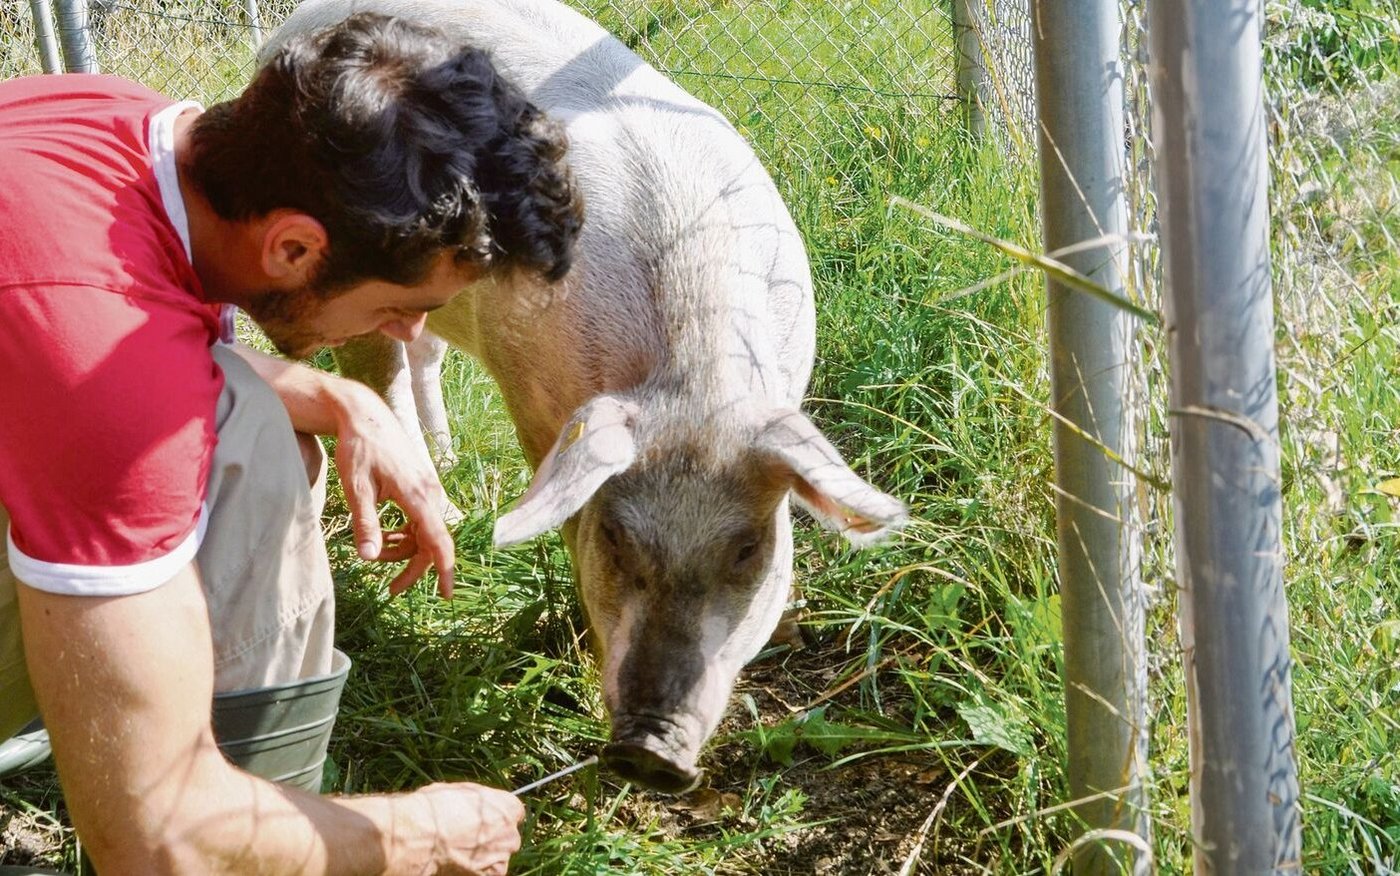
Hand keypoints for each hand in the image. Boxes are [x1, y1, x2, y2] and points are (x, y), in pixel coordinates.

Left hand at [334, 388, 455, 597]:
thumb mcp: (356, 489)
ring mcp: (428, 489)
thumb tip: (370, 558)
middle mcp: (429, 493)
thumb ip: (366, 524)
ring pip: (425, 532)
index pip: (438, 541)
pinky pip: (421, 520)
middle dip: (412, 568)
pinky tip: (387, 535)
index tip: (446, 594)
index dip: (444, 570)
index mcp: (416, 496)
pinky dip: (406, 534)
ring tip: (377, 552)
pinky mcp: (422, 485)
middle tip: (391, 590)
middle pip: (431, 543)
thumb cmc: (358, 449)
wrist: (365, 415)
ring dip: (405, 549)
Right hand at [400, 783, 524, 875]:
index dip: (498, 816)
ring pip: (497, 857)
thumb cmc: (437, 809)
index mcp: (508, 808)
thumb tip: (472, 804)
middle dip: (493, 838)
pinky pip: (487, 872)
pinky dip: (475, 871)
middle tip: (468, 837)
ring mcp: (502, 858)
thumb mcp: (459, 791)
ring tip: (459, 852)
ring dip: (484, 856)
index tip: (485, 819)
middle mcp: (511, 834)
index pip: (513, 812)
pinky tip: (457, 863)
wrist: (420, 837)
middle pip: (507, 837)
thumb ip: (477, 801)